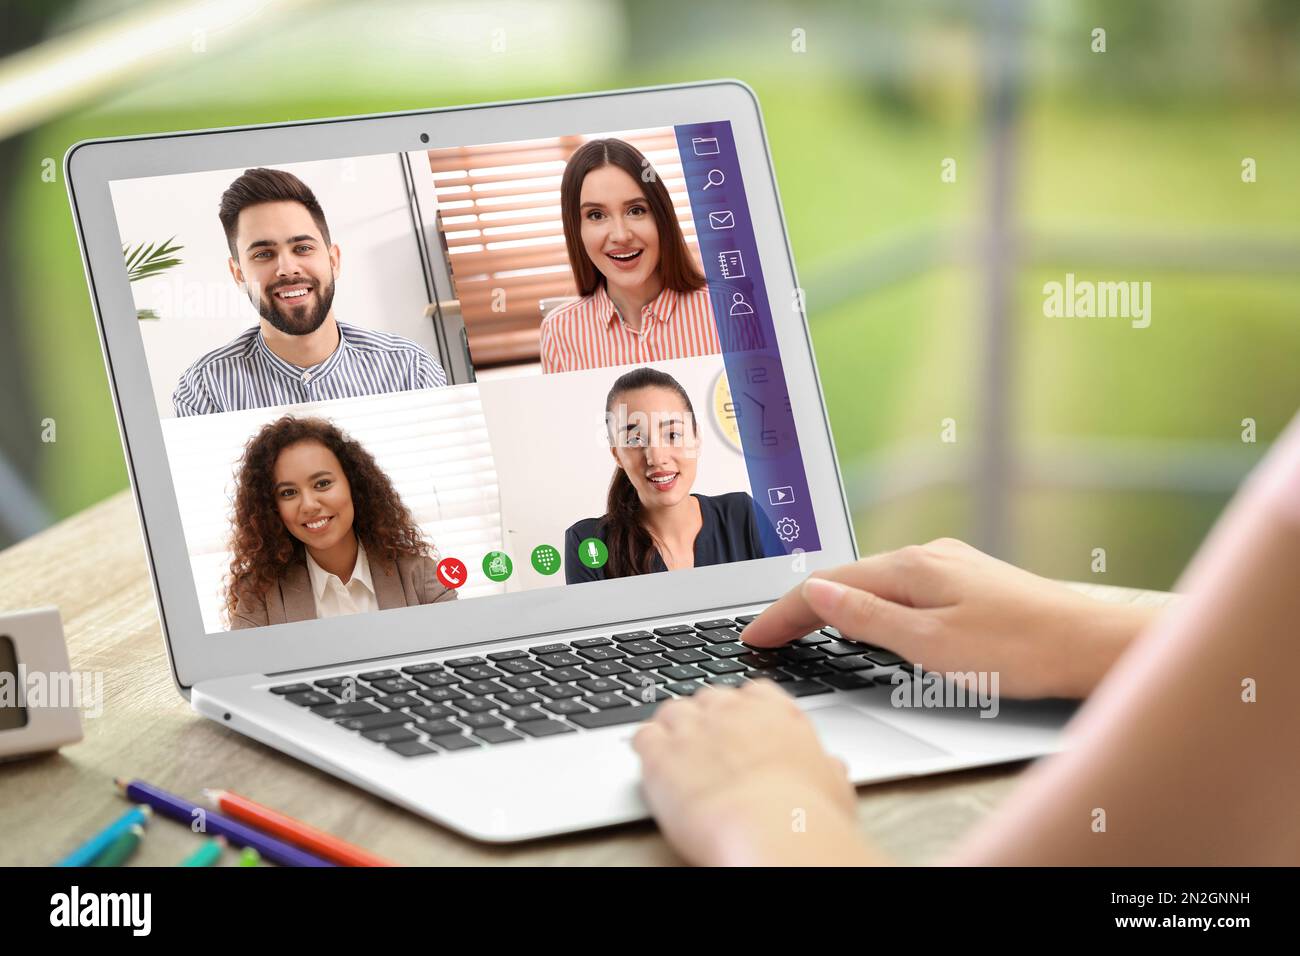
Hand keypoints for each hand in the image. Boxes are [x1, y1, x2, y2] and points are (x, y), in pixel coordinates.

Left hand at [633, 681, 875, 865]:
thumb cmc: (808, 816)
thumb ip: (825, 768)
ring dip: (673, 729)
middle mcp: (732, 712)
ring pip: (672, 711)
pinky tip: (650, 761)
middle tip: (707, 745)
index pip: (753, 692)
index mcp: (776, 713)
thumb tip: (831, 768)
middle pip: (709, 697)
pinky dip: (645, 747)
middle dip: (706, 718)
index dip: (743, 710)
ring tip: (675, 752)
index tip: (741, 726)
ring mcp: (693, 728)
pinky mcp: (660, 754)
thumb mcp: (834, 786)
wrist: (774, 832)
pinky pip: (643, 736)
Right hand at [742, 538, 1158, 698]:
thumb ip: (869, 618)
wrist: (1093, 646)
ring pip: (875, 583)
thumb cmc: (1020, 651)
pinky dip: (869, 605)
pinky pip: (901, 589)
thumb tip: (818, 592)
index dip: (784, 614)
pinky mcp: (968, 583)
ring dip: (835, 604)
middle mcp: (928, 556)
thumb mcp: (931, 645)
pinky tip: (867, 620)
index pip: (827, 586)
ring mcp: (950, 567)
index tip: (753, 637)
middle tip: (766, 636)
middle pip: (847, 578)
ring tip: (801, 628)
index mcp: (911, 567)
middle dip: (801, 606)